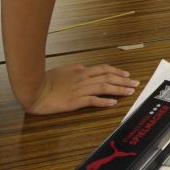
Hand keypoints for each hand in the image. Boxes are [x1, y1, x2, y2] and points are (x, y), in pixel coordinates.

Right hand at [23, 63, 138, 114]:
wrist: (34, 90)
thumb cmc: (45, 80)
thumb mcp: (62, 70)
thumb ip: (74, 69)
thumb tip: (83, 67)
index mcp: (80, 72)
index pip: (103, 69)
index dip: (116, 71)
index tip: (126, 74)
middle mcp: (83, 79)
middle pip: (107, 78)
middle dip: (123, 80)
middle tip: (135, 83)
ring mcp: (80, 90)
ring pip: (104, 88)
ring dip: (119, 89)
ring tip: (130, 91)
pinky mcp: (75, 101)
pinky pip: (93, 100)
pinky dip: (104, 101)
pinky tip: (113, 103)